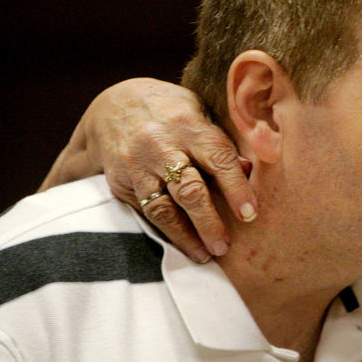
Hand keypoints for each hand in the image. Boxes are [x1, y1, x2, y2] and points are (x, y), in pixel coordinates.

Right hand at [41, 78, 255, 261]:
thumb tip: (248, 171)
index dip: (235, 188)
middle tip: (224, 246)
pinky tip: (181, 245)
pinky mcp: (121, 182)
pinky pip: (144, 212)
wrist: (112, 106)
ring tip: (204, 255)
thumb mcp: (199, 111)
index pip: (217, 158)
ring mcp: (137, 165)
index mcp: (188, 123)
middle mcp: (160, 144)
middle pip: (188, 189)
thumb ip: (220, 141)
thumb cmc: (171, 110)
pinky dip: (165, 231)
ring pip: (162, 207)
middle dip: (208, 221)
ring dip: (185, 235)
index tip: (250, 214)